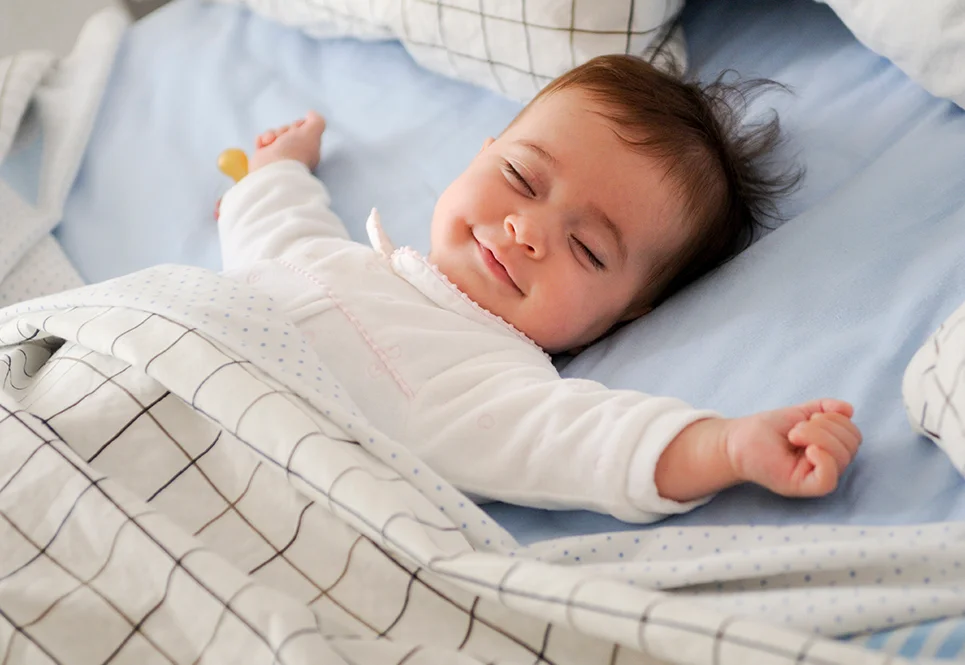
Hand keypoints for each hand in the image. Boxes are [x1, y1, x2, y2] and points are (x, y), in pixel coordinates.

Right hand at [248, 111, 325, 172]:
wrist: (273, 169)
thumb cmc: (294, 152)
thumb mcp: (312, 132)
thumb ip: (316, 120)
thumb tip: (311, 113)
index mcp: (308, 148)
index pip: (303, 129)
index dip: (299, 125)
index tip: (297, 131)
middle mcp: (295, 152)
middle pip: (288, 129)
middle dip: (284, 130)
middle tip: (284, 139)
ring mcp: (279, 155)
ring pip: (274, 133)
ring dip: (271, 134)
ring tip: (271, 143)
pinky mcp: (265, 157)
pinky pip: (262, 140)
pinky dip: (261, 140)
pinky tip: (263, 145)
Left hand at [724, 399, 861, 496]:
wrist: (737, 440)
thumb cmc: (766, 429)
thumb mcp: (799, 413)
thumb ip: (824, 409)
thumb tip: (849, 409)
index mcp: (829, 449)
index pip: (853, 436)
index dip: (837, 420)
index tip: (810, 416)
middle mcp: (827, 464)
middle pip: (851, 446)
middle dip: (826, 427)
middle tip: (797, 428)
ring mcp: (814, 477)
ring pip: (841, 459)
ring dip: (819, 436)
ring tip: (794, 435)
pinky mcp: (802, 486)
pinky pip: (828, 480)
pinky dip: (824, 460)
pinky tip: (808, 450)